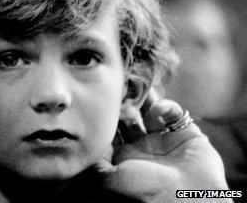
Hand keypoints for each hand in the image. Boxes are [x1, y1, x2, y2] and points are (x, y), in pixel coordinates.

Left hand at [100, 91, 228, 201]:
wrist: (189, 199)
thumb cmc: (145, 192)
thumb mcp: (109, 180)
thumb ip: (94, 161)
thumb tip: (84, 141)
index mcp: (123, 157)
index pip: (110, 128)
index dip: (105, 114)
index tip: (99, 96)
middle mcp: (141, 147)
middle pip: (128, 116)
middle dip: (122, 102)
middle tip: (117, 85)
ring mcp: (162, 139)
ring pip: (148, 110)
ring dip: (142, 97)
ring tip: (135, 83)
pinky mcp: (185, 134)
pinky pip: (173, 113)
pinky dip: (165, 106)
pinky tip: (159, 109)